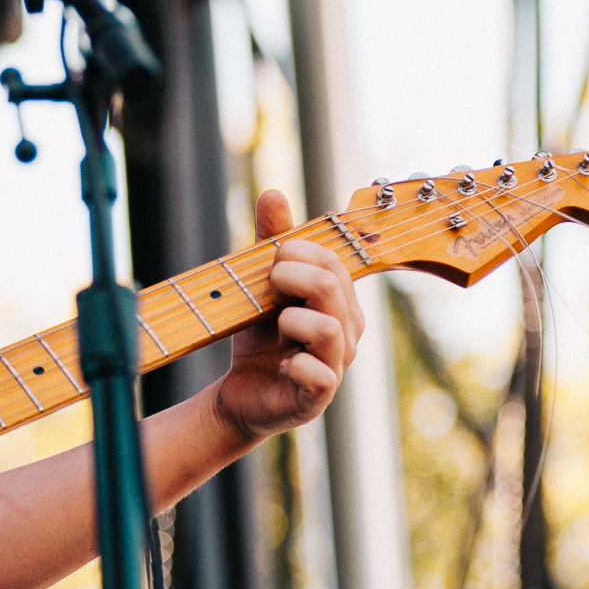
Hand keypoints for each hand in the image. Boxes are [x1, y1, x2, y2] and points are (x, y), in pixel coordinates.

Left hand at [211, 189, 364, 444]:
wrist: (241, 392)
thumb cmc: (260, 337)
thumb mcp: (260, 285)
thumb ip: (270, 241)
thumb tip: (273, 192)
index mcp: (341, 301)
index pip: (334, 261)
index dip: (298, 252)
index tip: (272, 259)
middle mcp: (347, 332)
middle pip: (331, 286)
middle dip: (290, 277)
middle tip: (269, 287)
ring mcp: (336, 365)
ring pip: (327, 328)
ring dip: (290, 321)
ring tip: (277, 328)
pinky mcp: (319, 396)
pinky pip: (320, 374)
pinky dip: (294, 364)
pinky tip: (281, 363)